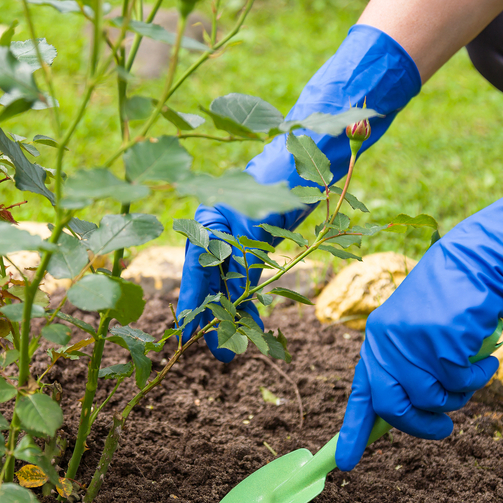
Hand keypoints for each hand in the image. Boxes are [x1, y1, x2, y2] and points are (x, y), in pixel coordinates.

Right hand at [177, 24, 421, 360]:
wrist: (311, 150)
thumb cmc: (281, 179)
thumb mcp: (260, 227)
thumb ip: (246, 264)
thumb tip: (237, 304)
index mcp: (207, 222)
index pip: (196, 272)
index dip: (194, 306)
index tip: (191, 336)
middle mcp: (215, 230)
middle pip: (209, 281)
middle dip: (215, 316)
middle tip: (222, 351)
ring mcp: (233, 235)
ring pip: (230, 282)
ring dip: (235, 312)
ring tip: (238, 345)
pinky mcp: (253, 240)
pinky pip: (248, 276)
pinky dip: (251, 298)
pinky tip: (257, 322)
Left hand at [335, 159, 502, 469]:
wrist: (477, 261)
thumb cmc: (451, 302)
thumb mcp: (417, 332)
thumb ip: (406, 367)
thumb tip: (398, 415)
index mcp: (377, 340)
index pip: (361, 392)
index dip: (353, 430)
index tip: (345, 463)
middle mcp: (387, 341)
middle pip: (393, 406)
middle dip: (421, 425)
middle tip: (443, 429)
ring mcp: (412, 340)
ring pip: (432, 397)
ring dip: (457, 396)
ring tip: (470, 374)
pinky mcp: (441, 339)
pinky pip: (460, 380)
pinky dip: (477, 376)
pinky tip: (484, 359)